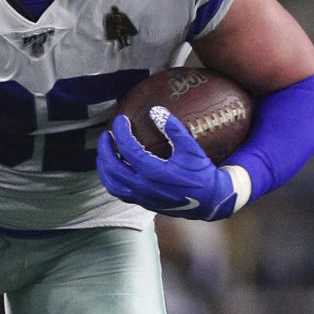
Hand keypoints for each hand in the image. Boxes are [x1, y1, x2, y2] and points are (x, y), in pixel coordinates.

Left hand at [96, 109, 237, 220]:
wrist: (209, 201)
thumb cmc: (201, 173)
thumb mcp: (191, 149)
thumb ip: (174, 129)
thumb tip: (156, 110)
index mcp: (154, 173)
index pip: (128, 149)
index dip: (121, 132)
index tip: (121, 119)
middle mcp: (143, 187)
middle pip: (112, 167)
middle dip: (105, 149)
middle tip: (106, 134)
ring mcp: (141, 197)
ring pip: (111, 183)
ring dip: (104, 166)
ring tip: (105, 152)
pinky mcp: (142, 203)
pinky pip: (119, 192)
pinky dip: (111, 179)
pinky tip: (114, 168)